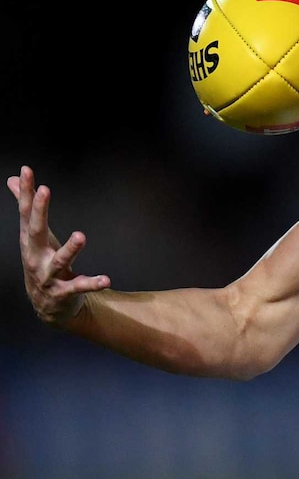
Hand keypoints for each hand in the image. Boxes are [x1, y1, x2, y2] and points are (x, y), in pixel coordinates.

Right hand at [7, 165, 110, 324]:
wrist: (48, 307)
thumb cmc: (42, 264)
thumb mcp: (34, 237)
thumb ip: (25, 208)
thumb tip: (13, 180)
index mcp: (30, 241)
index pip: (26, 213)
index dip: (25, 192)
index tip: (27, 172)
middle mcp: (35, 257)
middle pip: (35, 231)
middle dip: (39, 210)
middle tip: (44, 190)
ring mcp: (48, 276)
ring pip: (58, 261)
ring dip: (70, 249)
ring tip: (81, 236)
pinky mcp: (63, 292)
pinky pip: (78, 287)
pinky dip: (92, 283)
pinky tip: (105, 280)